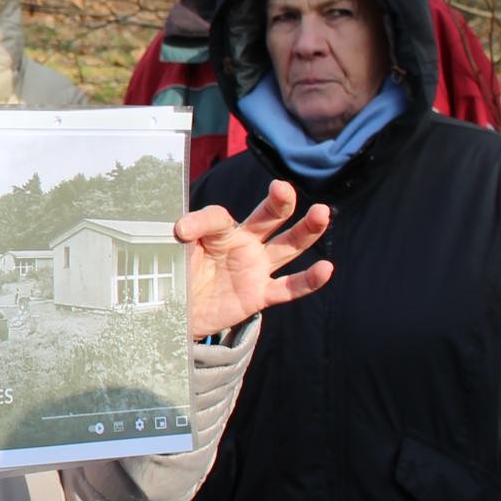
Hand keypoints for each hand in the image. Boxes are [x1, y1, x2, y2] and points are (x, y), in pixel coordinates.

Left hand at [178, 179, 333, 337]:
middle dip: (279, 203)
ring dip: (306, 230)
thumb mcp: (175, 249)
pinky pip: (288, 288)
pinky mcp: (259, 295)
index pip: (220, 216)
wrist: (176, 312)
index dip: (202, 221)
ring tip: (321, 213)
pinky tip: (326, 269)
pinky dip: (309, 280)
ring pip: (288, 246)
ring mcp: (255, 269)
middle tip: (283, 189)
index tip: (181, 231)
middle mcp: (245, 244)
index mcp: (222, 229)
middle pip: (269, 218)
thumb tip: (181, 228)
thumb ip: (183, 235)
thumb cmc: (178, 273)